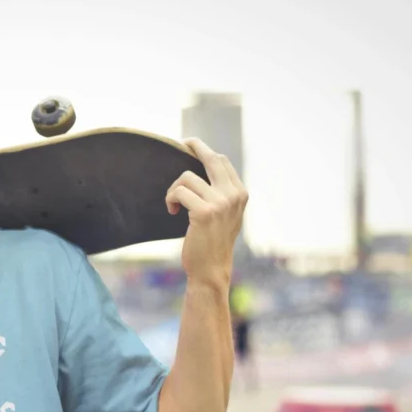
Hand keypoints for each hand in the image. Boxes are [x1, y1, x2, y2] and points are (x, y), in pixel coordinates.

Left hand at [165, 138, 247, 284]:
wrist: (210, 269)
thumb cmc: (213, 242)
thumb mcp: (226, 215)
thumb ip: (223, 194)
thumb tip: (207, 167)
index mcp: (240, 193)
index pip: (222, 161)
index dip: (205, 151)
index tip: (191, 147)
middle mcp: (234, 195)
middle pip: (211, 158)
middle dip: (195, 146)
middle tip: (183, 142)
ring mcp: (220, 202)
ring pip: (187, 177)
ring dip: (174, 189)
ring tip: (174, 203)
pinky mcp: (204, 212)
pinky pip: (179, 192)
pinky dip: (171, 199)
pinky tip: (173, 211)